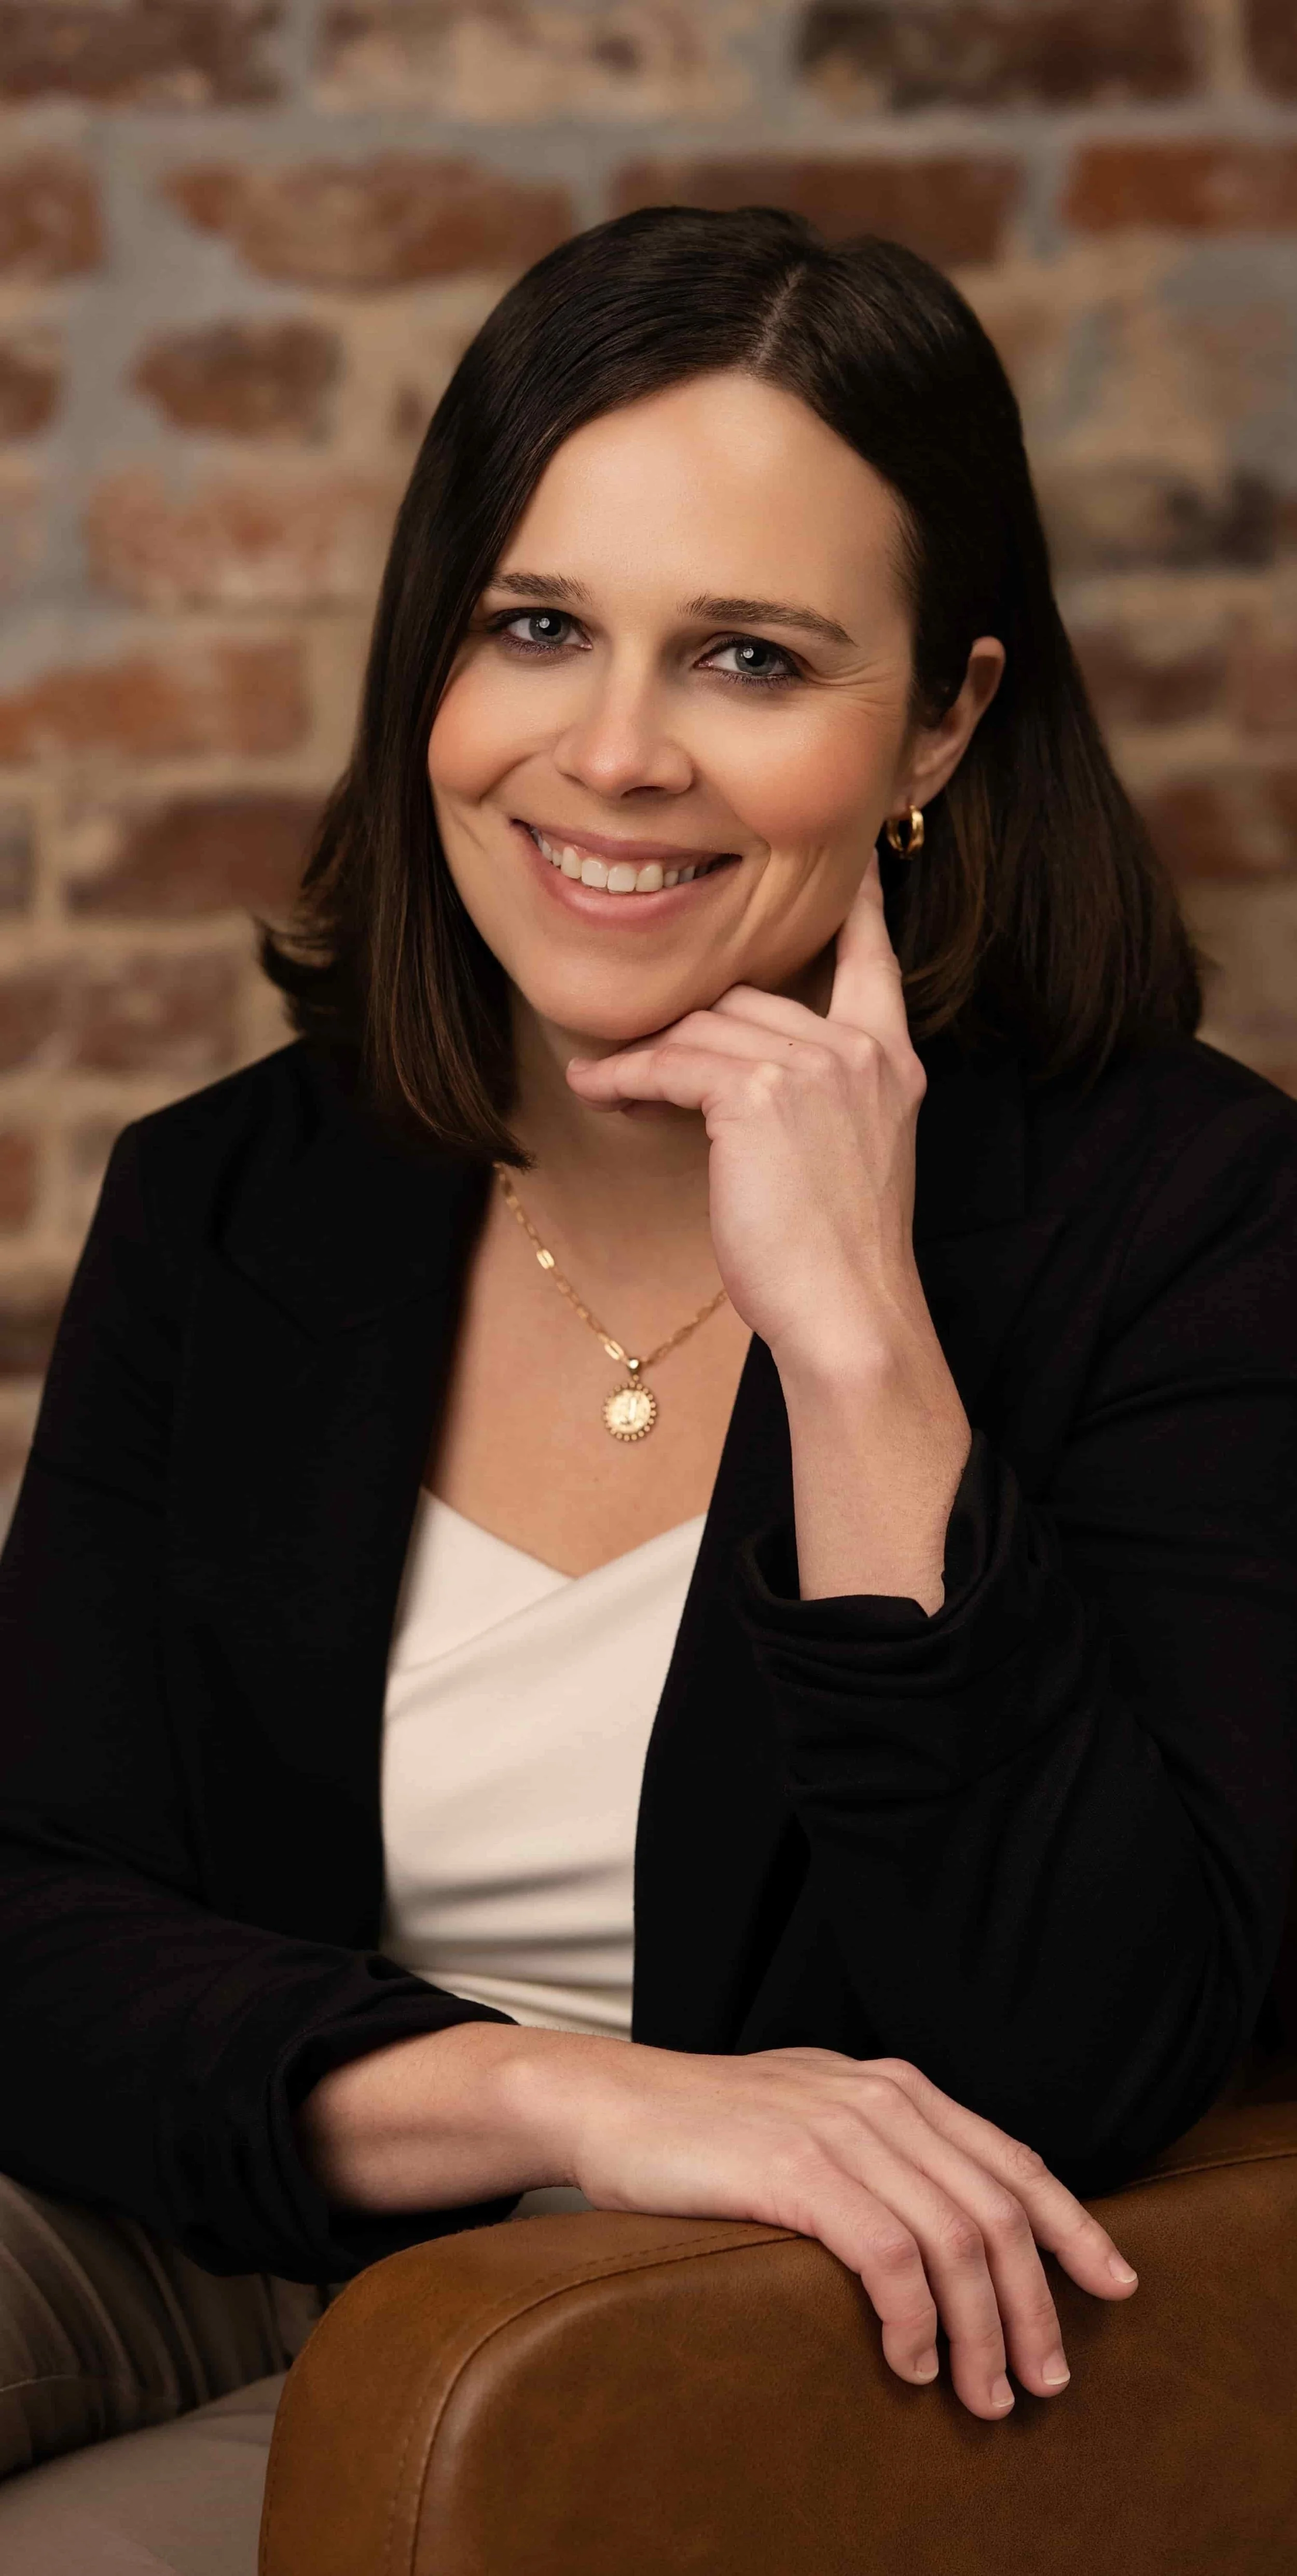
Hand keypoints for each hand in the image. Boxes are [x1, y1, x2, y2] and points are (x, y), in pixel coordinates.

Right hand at [521, 2037, 1138, 2422]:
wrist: (611, 2103)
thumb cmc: (710, 2129)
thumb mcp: (816, 2119)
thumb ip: (883, 2151)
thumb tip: (950, 2223)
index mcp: (897, 2088)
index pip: (1014, 2162)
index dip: (1074, 2227)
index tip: (1116, 2286)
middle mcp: (883, 2100)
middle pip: (998, 2212)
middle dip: (1035, 2307)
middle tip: (1043, 2381)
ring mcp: (841, 2131)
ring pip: (954, 2242)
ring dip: (981, 2333)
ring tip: (983, 2397)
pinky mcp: (797, 2170)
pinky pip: (888, 2255)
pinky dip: (914, 2319)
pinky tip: (912, 2362)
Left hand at [565, 852, 928, 1378]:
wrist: (849, 1315)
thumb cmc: (839, 1259)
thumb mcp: (844, 1159)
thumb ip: (813, 1102)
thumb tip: (739, 1084)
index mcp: (890, 1063)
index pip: (872, 963)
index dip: (859, 912)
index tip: (854, 867)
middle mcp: (857, 1051)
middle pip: (749, 1002)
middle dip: (688, 1032)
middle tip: (639, 1066)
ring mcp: (812, 1067)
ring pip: (703, 1031)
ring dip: (645, 1057)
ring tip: (605, 1084)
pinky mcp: (757, 1095)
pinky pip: (672, 1065)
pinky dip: (626, 1078)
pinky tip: (599, 1091)